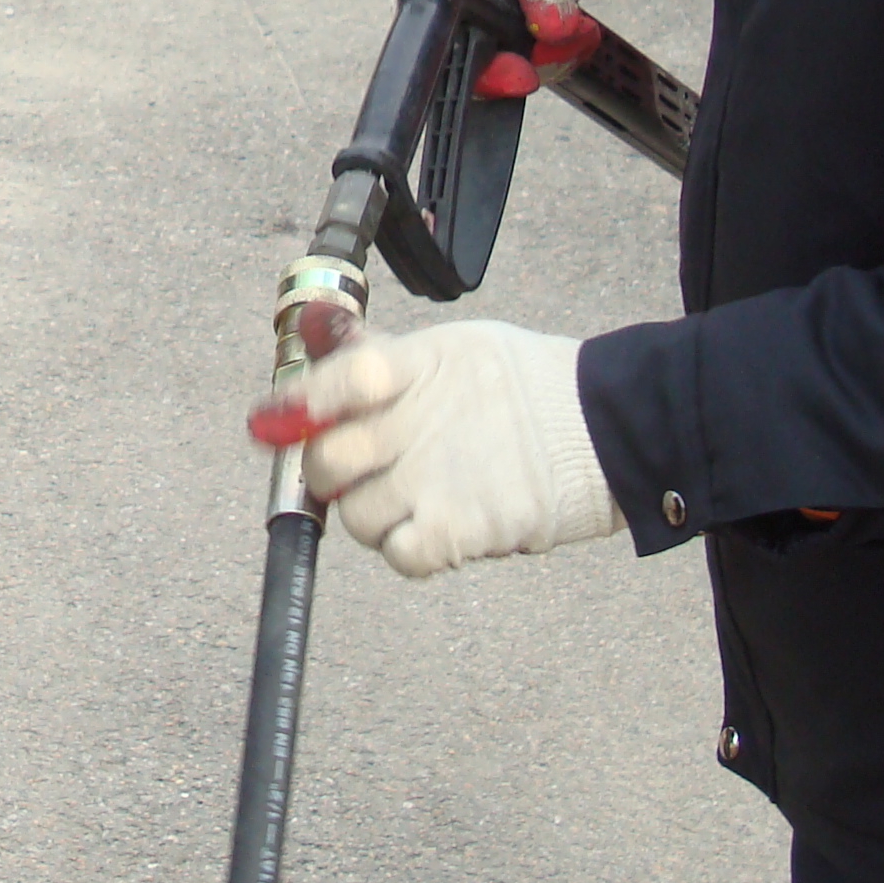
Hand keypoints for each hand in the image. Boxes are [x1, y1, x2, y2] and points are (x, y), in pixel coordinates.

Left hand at [245, 321, 619, 576]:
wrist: (611, 424)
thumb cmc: (529, 386)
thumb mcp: (452, 349)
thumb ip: (376, 351)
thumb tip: (312, 328)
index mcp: (416, 365)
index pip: (333, 381)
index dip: (294, 406)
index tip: (272, 422)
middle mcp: (418, 420)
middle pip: (328, 460)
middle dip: (330, 472)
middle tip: (358, 469)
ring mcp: (438, 477)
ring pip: (357, 516)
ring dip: (373, 515)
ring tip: (413, 497)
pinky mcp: (464, 527)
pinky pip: (401, 555)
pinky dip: (409, 549)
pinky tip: (435, 529)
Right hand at [473, 0, 605, 99]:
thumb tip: (549, 26)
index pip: (440, 34)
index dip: (471, 63)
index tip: (515, 71)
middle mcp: (460, 2)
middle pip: (475, 64)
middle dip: (519, 70)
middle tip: (553, 53)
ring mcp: (493, 19)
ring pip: (513, 68)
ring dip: (553, 60)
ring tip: (581, 31)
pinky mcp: (525, 28)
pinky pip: (540, 61)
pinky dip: (566, 54)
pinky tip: (583, 33)